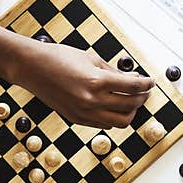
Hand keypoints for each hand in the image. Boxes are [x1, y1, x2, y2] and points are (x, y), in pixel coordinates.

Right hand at [19, 43, 153, 127]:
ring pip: (119, 122)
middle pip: (130, 107)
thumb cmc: (59, 58)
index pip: (132, 87)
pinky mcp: (76, 119)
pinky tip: (112, 106)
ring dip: (129, 112)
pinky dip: (112, 117)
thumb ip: (113, 72)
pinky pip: (103, 124)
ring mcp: (83, 113)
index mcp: (96, 82)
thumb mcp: (91, 59)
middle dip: (141, 98)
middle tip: (143, 91)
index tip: (150, 82)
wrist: (32, 68)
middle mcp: (91, 101)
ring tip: (130, 102)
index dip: (146, 84)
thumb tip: (133, 80)